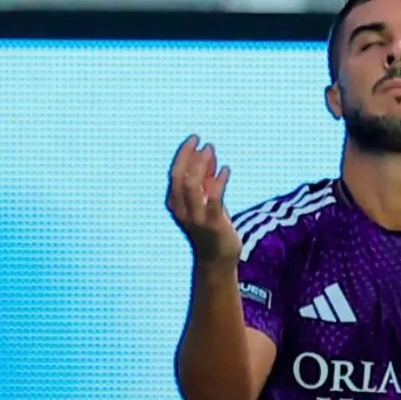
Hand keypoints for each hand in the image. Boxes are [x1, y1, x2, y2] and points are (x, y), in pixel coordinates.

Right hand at [167, 134, 236, 263]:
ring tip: (212, 150)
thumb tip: (208, 153)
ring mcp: (196, 218)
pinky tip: (226, 170)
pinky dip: (219, 181)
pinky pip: (214, 198)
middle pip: (179, 177)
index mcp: (176, 204)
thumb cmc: (212, 228)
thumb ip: (206, 179)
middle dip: (187, 155)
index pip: (175, 174)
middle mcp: (182, 211)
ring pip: (192, 186)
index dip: (183, 154)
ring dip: (201, 165)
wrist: (217, 260)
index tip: (195, 139)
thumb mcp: (206, 201)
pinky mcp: (213, 224)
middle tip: (201, 140)